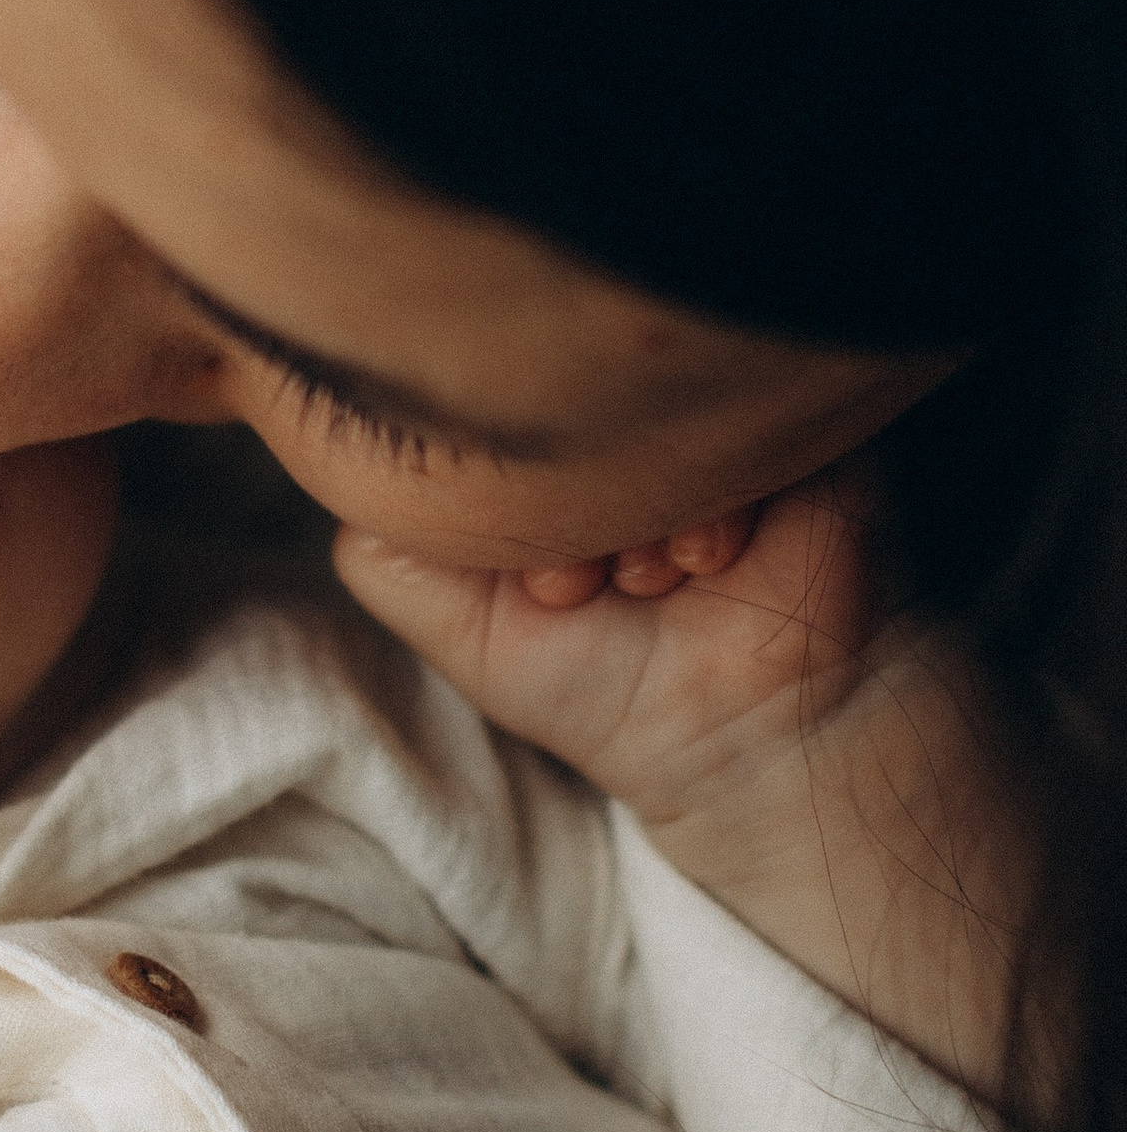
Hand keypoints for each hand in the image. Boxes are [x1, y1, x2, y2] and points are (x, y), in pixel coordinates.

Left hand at [334, 473, 1030, 1100]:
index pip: (478, 411)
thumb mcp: (463, 633)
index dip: (489, 497)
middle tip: (576, 586)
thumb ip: (389, 554)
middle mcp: (619, 427)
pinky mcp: (787, 430)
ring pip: (642, 410)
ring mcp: (699, 420)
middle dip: (558, 507)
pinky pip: (734, 419)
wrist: (748, 737)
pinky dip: (708, 499)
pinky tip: (709, 562)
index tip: (532, 588)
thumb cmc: (604, 685)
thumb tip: (344, 455)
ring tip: (649, 583)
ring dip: (634, 510)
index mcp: (541, 454)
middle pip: (552, 395)